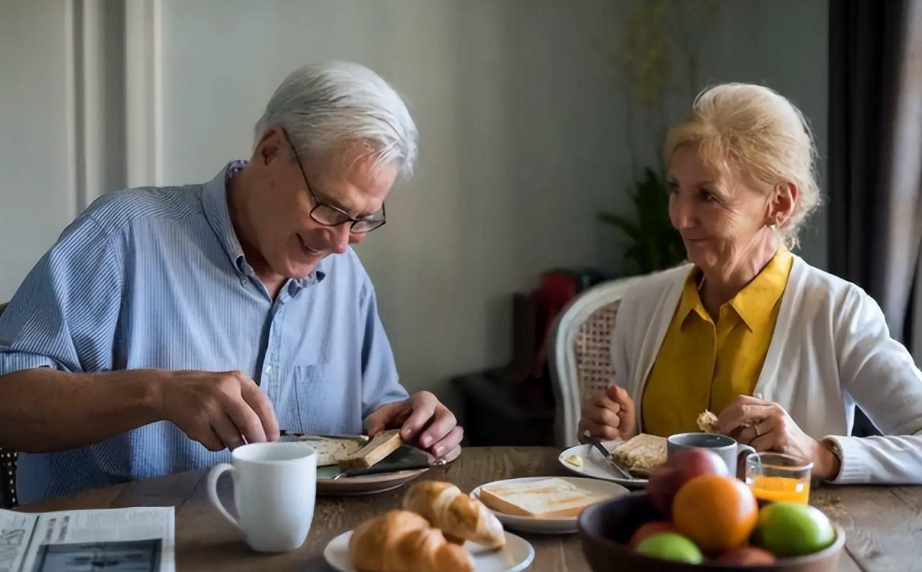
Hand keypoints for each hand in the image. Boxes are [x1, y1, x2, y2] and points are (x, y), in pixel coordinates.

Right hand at [155, 370, 279, 451]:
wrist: (166, 390)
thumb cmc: (203, 389)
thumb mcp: (228, 384)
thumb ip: (247, 400)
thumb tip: (267, 430)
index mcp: (237, 380)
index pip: (263, 403)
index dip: (271, 424)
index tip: (274, 438)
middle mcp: (223, 391)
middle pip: (250, 423)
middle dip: (258, 440)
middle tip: (259, 448)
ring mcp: (208, 408)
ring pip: (233, 438)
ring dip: (236, 444)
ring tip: (230, 437)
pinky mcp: (195, 425)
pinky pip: (216, 445)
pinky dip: (218, 445)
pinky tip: (210, 434)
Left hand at [364, 391, 462, 461]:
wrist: (399, 428)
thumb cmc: (393, 420)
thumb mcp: (380, 417)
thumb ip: (376, 422)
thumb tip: (375, 434)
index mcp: (423, 401)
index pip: (425, 405)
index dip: (417, 419)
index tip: (405, 435)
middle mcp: (439, 412)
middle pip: (447, 417)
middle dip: (437, 431)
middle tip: (423, 444)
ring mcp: (447, 429)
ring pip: (456, 432)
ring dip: (447, 443)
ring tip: (434, 454)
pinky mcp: (450, 444)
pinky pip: (456, 448)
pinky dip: (449, 454)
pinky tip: (438, 460)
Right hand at [577, 385, 636, 441]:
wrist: (621, 440)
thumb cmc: (624, 422)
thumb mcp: (628, 408)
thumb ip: (622, 397)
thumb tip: (614, 387)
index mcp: (596, 398)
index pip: (603, 399)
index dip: (615, 407)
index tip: (618, 410)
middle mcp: (586, 408)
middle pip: (603, 414)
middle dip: (614, 420)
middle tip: (615, 422)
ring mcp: (582, 422)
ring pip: (602, 427)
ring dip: (612, 430)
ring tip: (611, 430)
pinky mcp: (581, 435)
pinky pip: (599, 437)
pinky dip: (607, 438)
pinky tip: (606, 437)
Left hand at [716, 395, 840, 479]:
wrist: (811, 454)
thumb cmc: (785, 442)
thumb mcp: (768, 426)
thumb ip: (750, 422)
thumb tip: (720, 426)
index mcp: (768, 405)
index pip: (741, 400)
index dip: (726, 411)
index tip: (717, 424)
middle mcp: (773, 411)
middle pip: (742, 410)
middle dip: (727, 423)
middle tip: (721, 434)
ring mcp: (778, 423)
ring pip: (747, 432)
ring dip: (742, 443)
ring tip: (745, 449)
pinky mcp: (781, 437)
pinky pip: (757, 445)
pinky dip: (753, 452)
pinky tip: (758, 454)